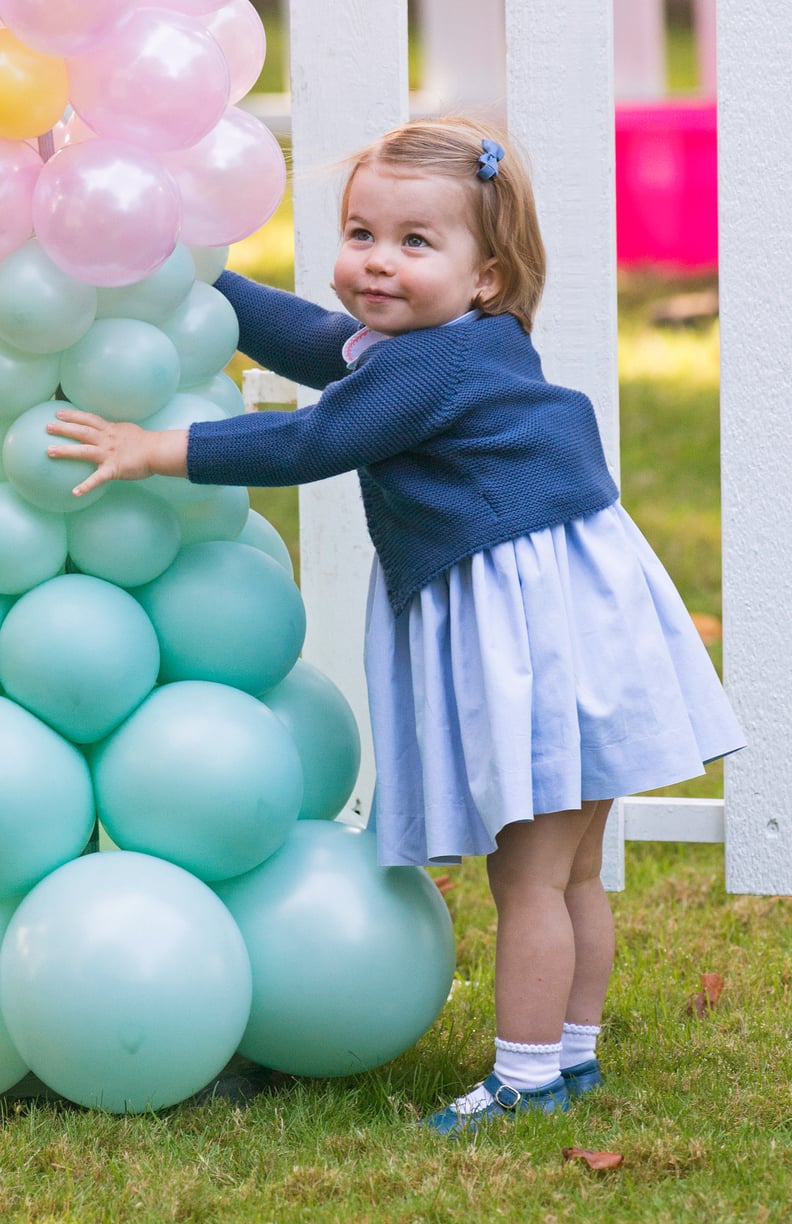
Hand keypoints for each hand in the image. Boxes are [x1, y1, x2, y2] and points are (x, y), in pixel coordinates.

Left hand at [46, 408, 188, 496]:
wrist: (158, 451)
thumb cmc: (147, 442)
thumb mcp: (129, 430)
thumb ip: (117, 431)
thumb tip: (113, 430)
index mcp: (110, 430)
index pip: (89, 419)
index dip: (73, 415)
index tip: (59, 413)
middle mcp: (106, 439)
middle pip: (81, 431)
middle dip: (63, 428)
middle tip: (47, 427)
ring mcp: (109, 454)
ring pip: (83, 450)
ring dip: (66, 450)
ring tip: (50, 451)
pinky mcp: (113, 469)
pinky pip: (97, 478)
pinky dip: (86, 486)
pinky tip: (75, 492)